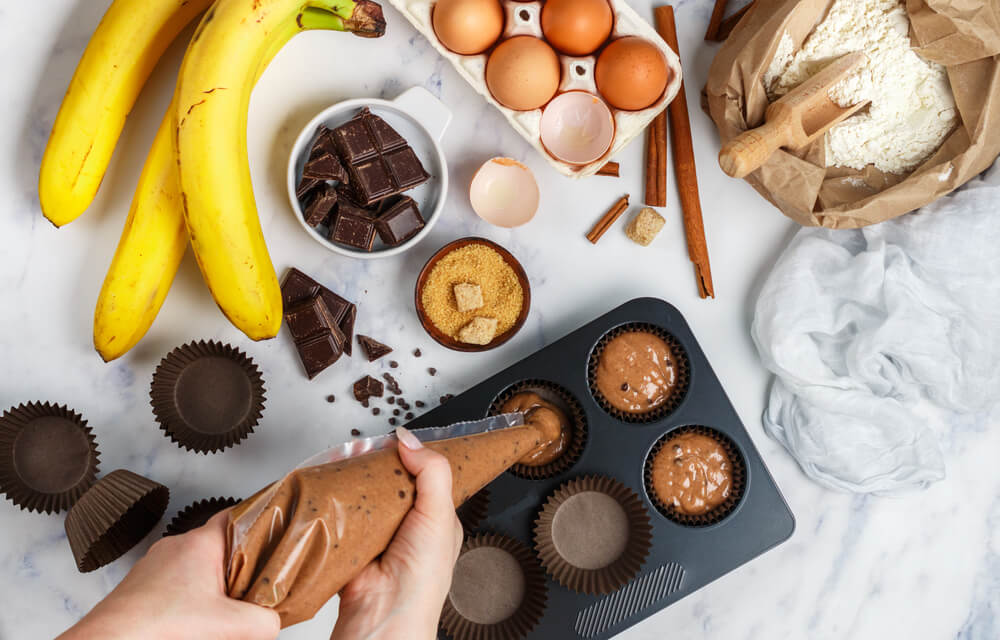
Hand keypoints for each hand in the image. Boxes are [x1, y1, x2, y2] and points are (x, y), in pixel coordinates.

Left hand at [57, 511, 278, 639]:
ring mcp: (155, 565)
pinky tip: (194, 620)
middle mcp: (176, 546)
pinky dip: (190, 596)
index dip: (259, 522)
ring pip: (197, 565)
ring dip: (213, 584)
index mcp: (201, 543)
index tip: (275, 532)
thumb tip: (273, 623)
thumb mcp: (229, 625)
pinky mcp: (142, 585)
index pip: (237, 515)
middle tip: (256, 585)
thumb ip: (264, 622)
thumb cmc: (159, 625)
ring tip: (224, 609)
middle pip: (221, 545)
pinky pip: (176, 582)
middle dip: (240, 565)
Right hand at [331, 426, 463, 639]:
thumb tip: (410, 440)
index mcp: (436, 519)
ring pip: (363, 496)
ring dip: (353, 483)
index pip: (425, 476)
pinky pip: (339, 515)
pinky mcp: (349, 543)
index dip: (412, 457)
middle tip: (364, 450)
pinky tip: (330, 488)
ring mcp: (376, 534)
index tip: (396, 441)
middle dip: (376, 467)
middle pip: (389, 483)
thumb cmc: (422, 579)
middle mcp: (407, 526)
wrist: (384, 617)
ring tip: (345, 464)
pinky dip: (333, 503)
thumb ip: (432, 473)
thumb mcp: (439, 515)